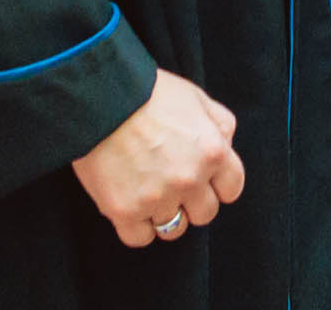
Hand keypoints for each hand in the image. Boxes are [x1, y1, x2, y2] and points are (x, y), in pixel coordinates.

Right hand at [71, 70, 245, 246]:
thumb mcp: (195, 97)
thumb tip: (225, 147)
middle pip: (205, 214)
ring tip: (148, 193)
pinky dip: (136, 227)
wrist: (99, 96)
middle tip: (172, 184)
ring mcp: (157, 198)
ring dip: (164, 215)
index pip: (231, 189)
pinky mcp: (124, 210)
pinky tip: (131, 206)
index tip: (203, 181)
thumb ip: (219, 124)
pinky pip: (140, 238)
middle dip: (192, 201)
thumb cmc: (148, 92)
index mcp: (212, 152)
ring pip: (173, 230)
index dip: (217, 185)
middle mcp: (189, 179)